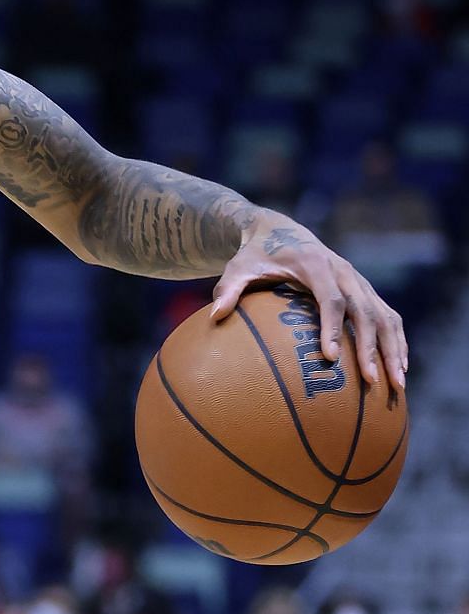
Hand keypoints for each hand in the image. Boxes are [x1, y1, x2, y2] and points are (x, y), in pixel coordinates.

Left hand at [209, 217, 407, 392]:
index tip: (330, 357)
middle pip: (365, 311)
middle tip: (370, 380)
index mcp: (315, 265)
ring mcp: (358, 281)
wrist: (279, 230)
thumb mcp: (237, 267)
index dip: (332, 328)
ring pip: (385, 316)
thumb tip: (214, 316)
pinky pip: (387, 316)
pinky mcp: (364, 290)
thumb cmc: (255, 254)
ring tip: (397, 383)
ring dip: (393, 349)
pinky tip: (399, 369)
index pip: (330, 300)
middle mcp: (344, 272)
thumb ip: (227, 289)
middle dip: (370, 347)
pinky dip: (396, 341)